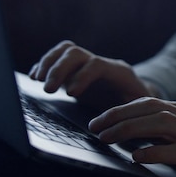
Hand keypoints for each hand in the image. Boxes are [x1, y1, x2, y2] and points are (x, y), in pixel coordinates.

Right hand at [29, 41, 154, 111]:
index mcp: (119, 72)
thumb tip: (119, 124)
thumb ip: (130, 113)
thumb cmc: (141, 107)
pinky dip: (43, 65)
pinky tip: (34, 77)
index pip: (97, 64)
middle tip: (47, 89)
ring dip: (47, 64)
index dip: (82, 76)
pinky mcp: (75, 70)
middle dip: (58, 69)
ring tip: (36, 80)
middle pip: (75, 53)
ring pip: (65, 51)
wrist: (140, 97)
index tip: (71, 94)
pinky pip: (57, 58)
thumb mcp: (140, 110)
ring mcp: (86, 65)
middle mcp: (101, 63)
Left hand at [88, 97, 175, 176]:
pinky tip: (138, 157)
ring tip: (109, 139)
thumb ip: (169, 137)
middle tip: (96, 127)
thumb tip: (134, 137)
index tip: (100, 120)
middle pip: (153, 107)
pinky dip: (157, 152)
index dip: (122, 109)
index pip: (151, 103)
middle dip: (120, 115)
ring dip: (132, 129)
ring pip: (163, 123)